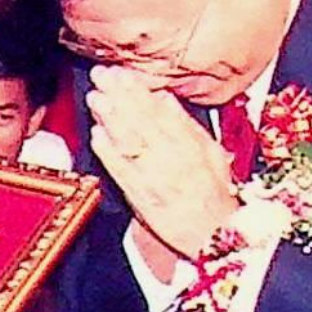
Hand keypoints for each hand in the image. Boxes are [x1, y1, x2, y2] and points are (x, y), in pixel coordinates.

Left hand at [87, 66, 237, 258]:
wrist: (216, 238)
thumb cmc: (214, 196)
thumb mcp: (212, 153)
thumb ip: (187, 125)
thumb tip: (166, 98)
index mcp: (191, 146)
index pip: (161, 111)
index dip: (140, 89)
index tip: (123, 72)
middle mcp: (172, 158)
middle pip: (142, 121)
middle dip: (119, 96)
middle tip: (102, 76)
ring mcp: (155, 177)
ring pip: (130, 142)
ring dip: (110, 118)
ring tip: (95, 98)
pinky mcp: (141, 198)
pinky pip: (123, 172)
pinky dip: (108, 153)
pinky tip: (96, 135)